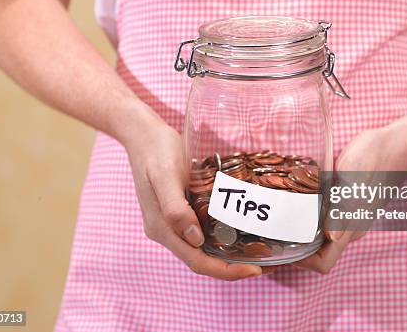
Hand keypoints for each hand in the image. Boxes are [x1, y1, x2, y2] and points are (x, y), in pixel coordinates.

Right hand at [121, 108, 263, 279]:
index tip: (254, 270)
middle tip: (263, 263)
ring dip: (226, 255)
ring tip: (255, 251)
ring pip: (201, 248)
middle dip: (231, 267)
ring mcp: (170, 222)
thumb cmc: (156, 150)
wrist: (143, 134)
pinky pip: (200, 232)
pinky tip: (237, 231)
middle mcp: (165, 230)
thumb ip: (175, 208)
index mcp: (161, 228)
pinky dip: (219, 237)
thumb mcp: (165, 175)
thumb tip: (194, 239)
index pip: (196, 261)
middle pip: (200, 259)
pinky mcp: (177, 211)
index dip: (226, 271)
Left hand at [294, 119, 406, 273]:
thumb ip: (343, 209)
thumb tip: (332, 236)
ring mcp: (350, 217)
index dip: (302, 260)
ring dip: (302, 227)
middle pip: (319, 251)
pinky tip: (299, 197)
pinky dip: (310, 214)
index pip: (323, 262)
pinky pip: (325, 218)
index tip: (281, 244)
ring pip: (321, 234)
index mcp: (351, 228)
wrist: (393, 143)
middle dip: (296, 244)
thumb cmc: (372, 158)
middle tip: (275, 226)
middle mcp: (350, 228)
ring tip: (283, 211)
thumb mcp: (352, 179)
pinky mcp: (347, 204)